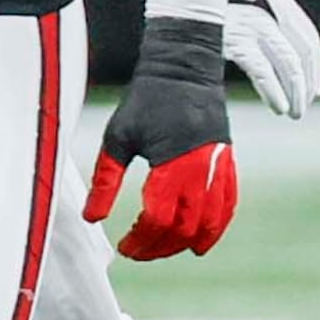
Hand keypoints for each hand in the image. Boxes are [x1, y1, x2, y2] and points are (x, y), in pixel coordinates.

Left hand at [83, 13, 238, 260]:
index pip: (157, 220)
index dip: (140, 241)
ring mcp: (217, 168)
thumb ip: (105, 180)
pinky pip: (227, 205)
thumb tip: (92, 217)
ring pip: (209, 222)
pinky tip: (201, 241)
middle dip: (160, 247)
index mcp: (169, 165)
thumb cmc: (146, 100)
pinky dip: (216, 227)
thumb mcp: (117, 138)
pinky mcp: (227, 162)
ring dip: (187, 243)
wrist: (184, 68)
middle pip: (184, 228)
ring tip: (166, 250)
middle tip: (140, 251)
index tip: (124, 247)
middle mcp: (198, 171)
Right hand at [218, 0, 319, 118]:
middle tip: (302, 107)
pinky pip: (263, 71)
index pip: (306, 34)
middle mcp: (267, 12)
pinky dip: (274, 92)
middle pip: (301, 51)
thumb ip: (253, 25)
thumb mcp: (235, 8)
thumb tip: (268, 58)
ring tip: (293, 113)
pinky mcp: (236, 40)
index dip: (314, 65)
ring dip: (295, 92)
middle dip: (306, 83)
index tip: (314, 89)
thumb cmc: (202, 4)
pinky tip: (278, 107)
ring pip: (288, 63)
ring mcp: (252, 25)